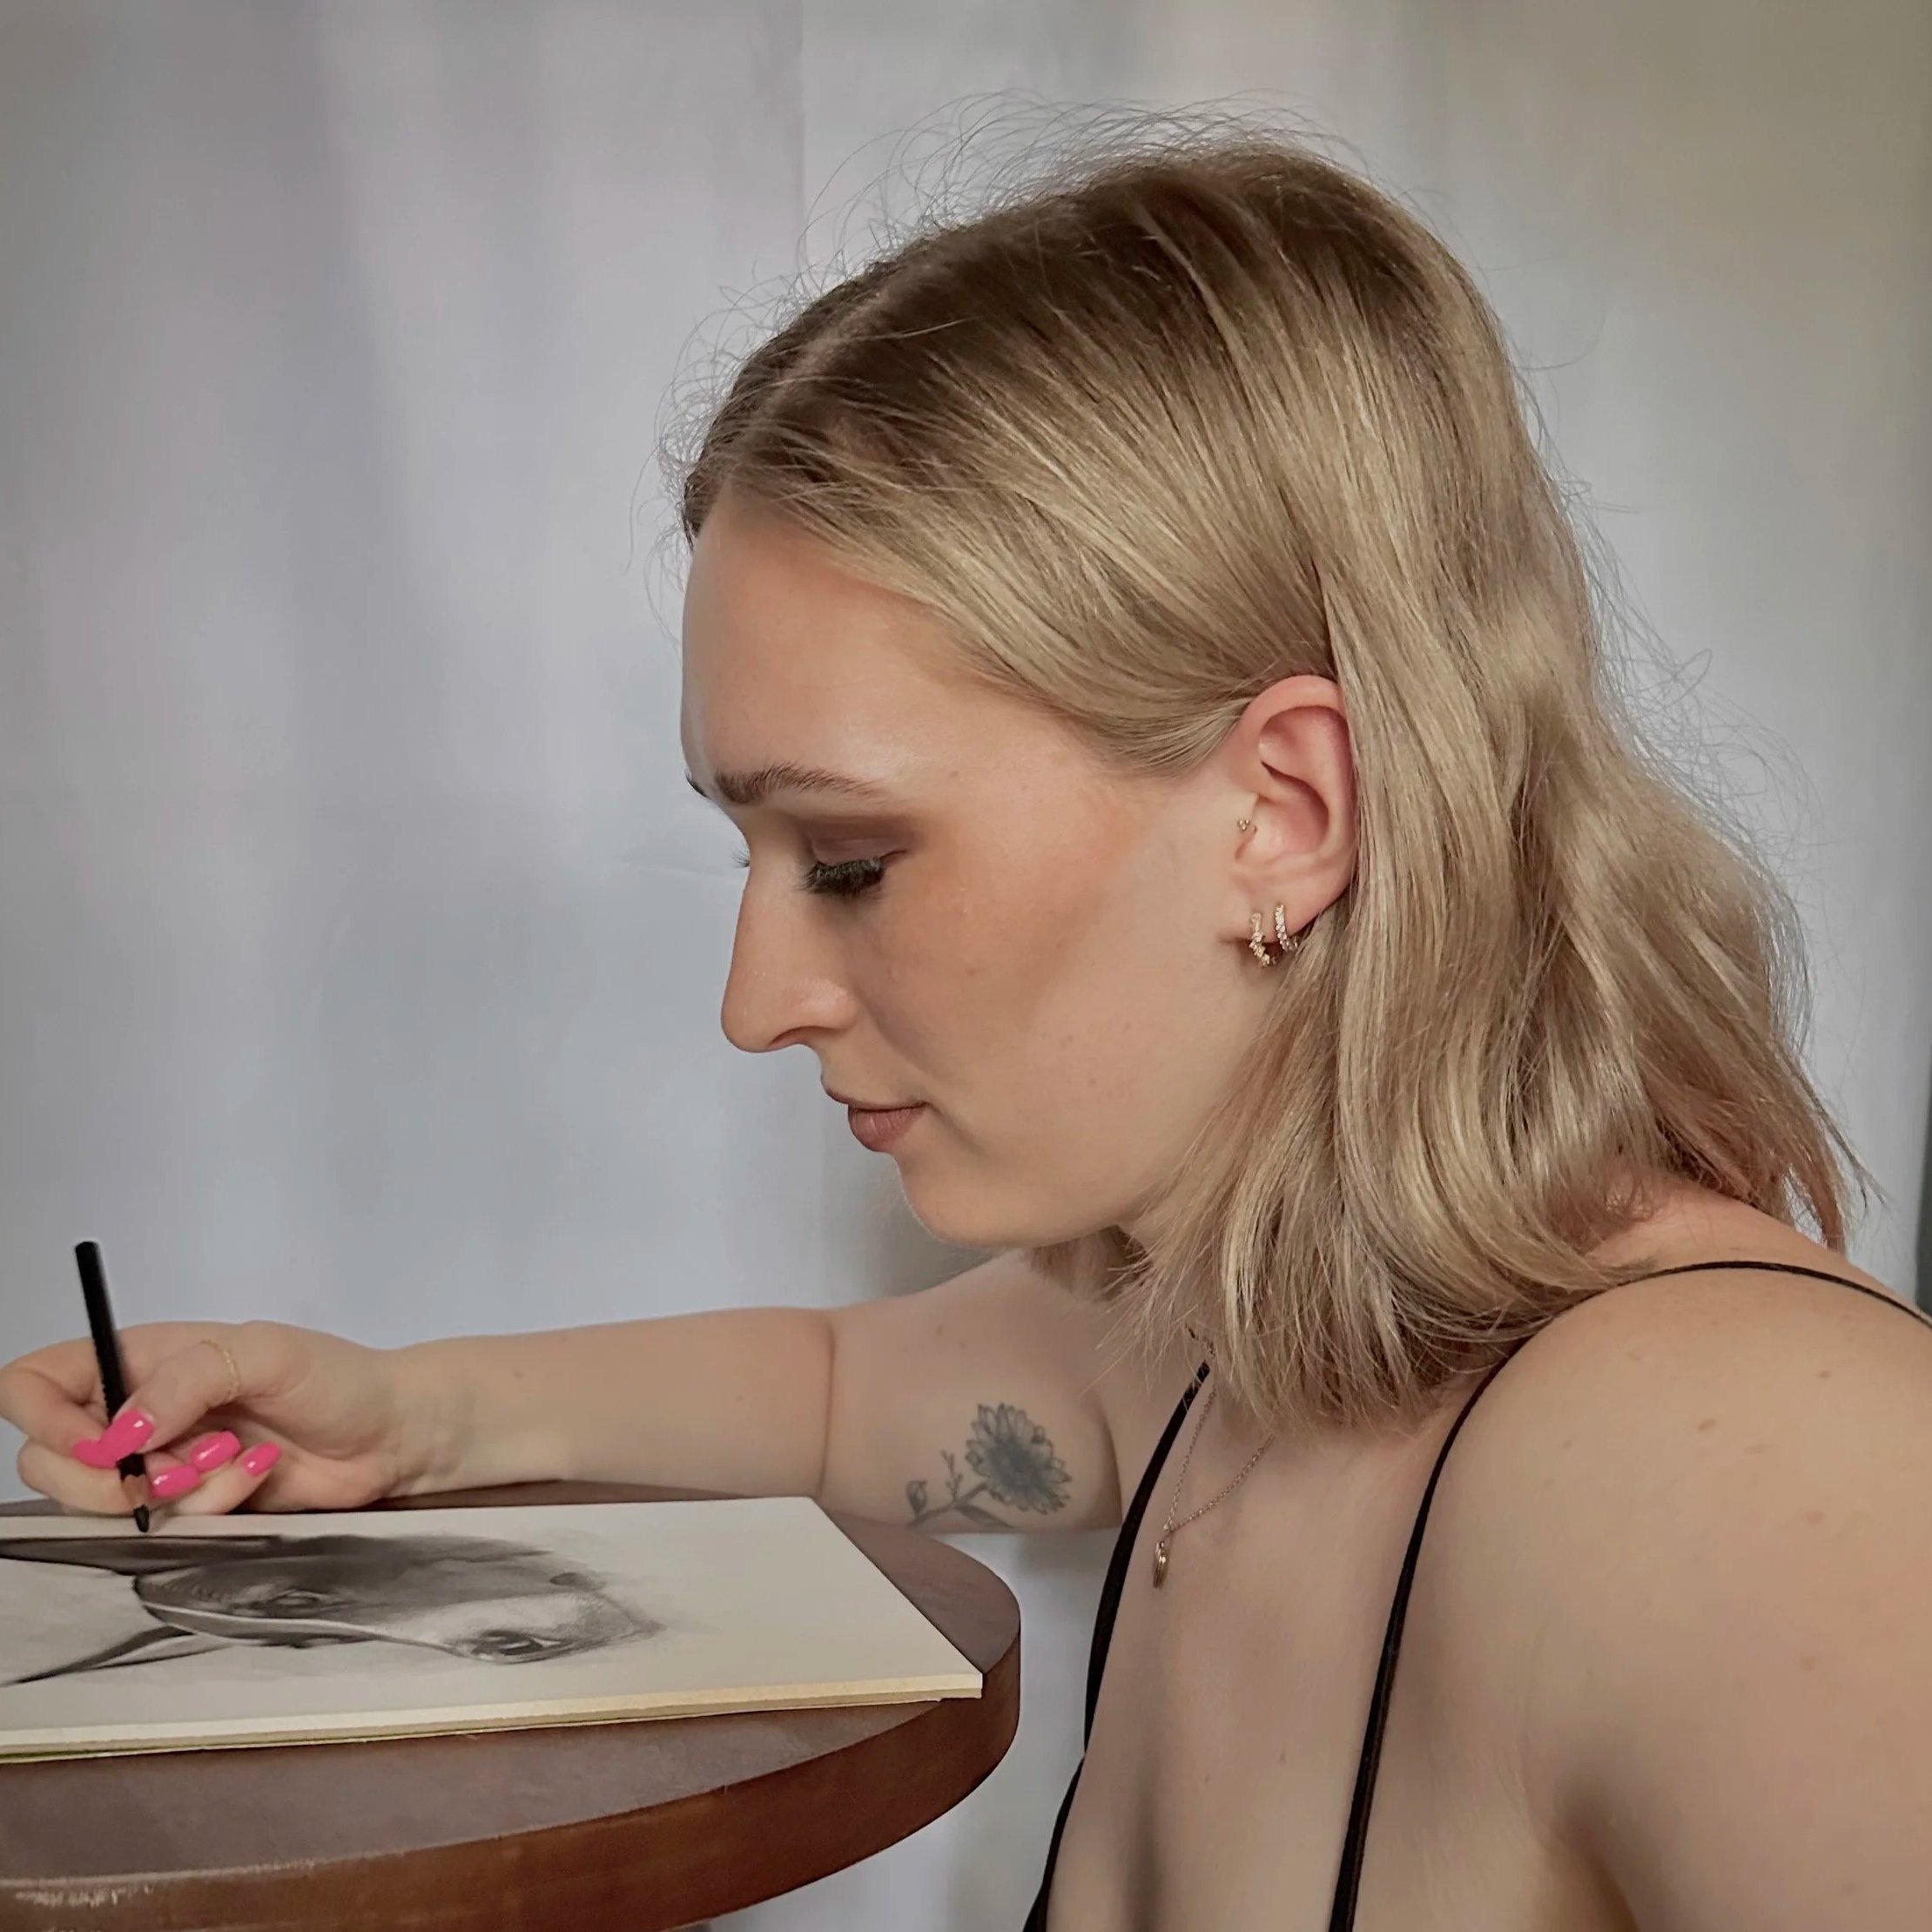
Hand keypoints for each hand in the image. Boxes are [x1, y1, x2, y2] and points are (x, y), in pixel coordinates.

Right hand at [0, 1319, 422, 1517]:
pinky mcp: (185, 1505)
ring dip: (167, 1491)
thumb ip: (189, 1378)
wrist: (389, 1434)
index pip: (32, 1383)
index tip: (104, 1442)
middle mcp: (135, 1408)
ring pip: (98, 1501)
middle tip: (179, 1463)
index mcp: (138, 1357)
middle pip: (47, 1458)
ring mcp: (156, 1460)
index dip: (45, 1419)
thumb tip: (122, 1429)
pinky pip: (157, 1526)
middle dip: (108, 1475)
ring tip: (233, 1456)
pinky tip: (253, 1475)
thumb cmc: (336, 1377)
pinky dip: (205, 1507)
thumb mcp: (266, 1352)